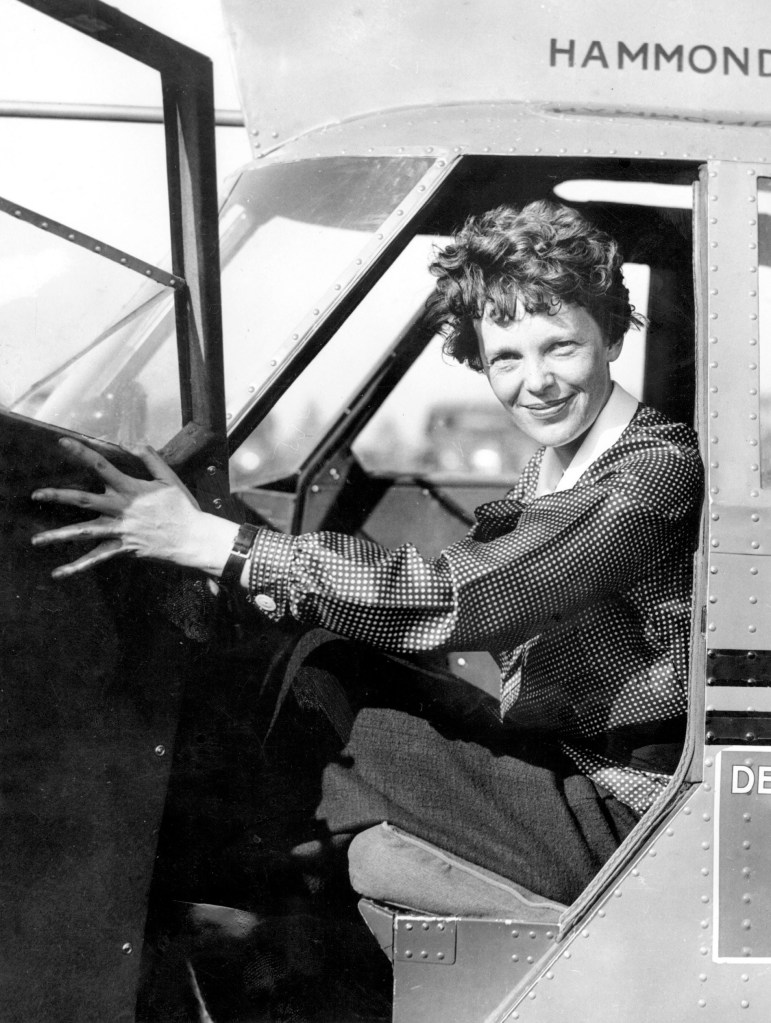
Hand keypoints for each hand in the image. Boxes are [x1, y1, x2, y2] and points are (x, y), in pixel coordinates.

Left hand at [32, 438, 238, 580]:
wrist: (194, 539)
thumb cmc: (184, 507)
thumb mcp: (169, 478)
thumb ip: (149, 458)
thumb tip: (129, 442)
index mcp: (132, 489)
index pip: (101, 466)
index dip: (81, 452)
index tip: (61, 442)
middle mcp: (122, 509)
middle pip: (84, 500)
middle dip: (58, 497)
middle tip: (35, 495)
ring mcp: (121, 531)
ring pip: (84, 533)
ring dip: (58, 536)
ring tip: (36, 540)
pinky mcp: (124, 549)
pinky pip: (97, 559)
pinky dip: (77, 567)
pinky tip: (58, 573)